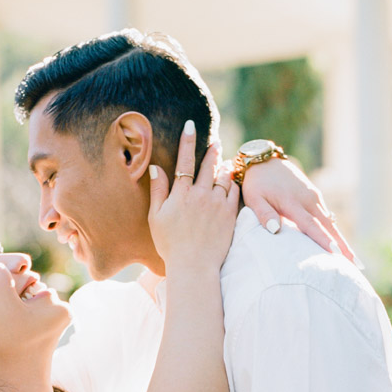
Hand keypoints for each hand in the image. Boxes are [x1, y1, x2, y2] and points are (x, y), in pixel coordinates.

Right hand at [149, 122, 239, 272]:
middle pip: (207, 165)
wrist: (194, 265)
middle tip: (215, 141)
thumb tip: (156, 168)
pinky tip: (234, 179)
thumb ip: (158, 191)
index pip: (184, 161)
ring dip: (223, 166)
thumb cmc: (170, 245)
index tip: (190, 126)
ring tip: (224, 161)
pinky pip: (235, 191)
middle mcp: (200, 194)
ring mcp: (217, 203)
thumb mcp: (156, 218)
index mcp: (181, 194)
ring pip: (223, 177)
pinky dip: (234, 182)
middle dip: (211, 151)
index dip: (187, 141)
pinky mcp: (230, 214)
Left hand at [240, 154, 357, 262]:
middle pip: (328, 226)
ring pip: (330, 222)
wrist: (263, 160)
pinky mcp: (314, 195)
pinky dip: (333, 230)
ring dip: (341, 239)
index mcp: (293, 203)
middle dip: (343, 246)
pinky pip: (326, 215)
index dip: (324, 241)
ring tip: (352, 258)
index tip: (336, 254)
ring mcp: (313, 196)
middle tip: (355, 264)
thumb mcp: (254, 198)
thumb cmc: (256, 183)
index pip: (311, 226)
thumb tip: (275, 230)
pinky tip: (339, 242)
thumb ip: (264, 214)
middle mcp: (308, 199)